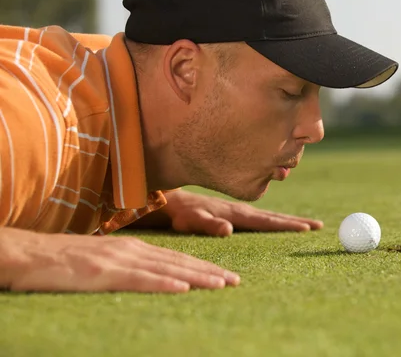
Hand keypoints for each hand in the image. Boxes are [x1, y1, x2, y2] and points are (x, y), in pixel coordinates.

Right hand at [0, 227, 239, 292]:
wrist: (29, 252)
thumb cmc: (63, 259)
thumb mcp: (103, 259)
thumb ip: (127, 266)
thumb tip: (147, 276)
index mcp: (133, 247)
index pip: (176, 258)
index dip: (202, 266)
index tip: (224, 276)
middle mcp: (133, 250)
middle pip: (179, 262)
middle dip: (209, 272)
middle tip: (235, 281)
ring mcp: (120, 260)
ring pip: (167, 269)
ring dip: (197, 277)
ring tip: (222, 284)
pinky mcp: (104, 272)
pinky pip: (140, 279)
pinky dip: (164, 283)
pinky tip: (183, 288)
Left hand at [163, 191, 323, 236]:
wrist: (173, 197)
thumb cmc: (180, 213)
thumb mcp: (191, 220)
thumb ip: (208, 225)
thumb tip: (228, 230)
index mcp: (236, 213)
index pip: (267, 222)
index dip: (287, 226)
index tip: (307, 229)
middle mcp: (242, 210)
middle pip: (275, 217)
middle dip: (297, 222)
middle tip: (319, 227)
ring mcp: (240, 209)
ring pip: (270, 215)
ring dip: (290, 220)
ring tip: (308, 225)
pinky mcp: (235, 210)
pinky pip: (262, 215)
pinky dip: (276, 219)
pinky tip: (280, 222)